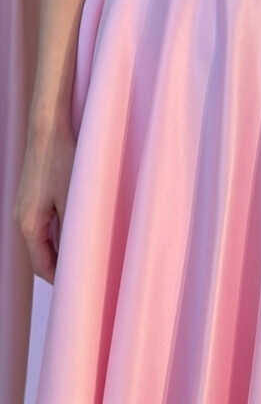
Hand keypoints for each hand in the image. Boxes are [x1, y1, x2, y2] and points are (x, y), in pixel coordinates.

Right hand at [14, 122, 75, 284]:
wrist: (47, 126)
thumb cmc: (61, 158)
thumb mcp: (73, 198)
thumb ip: (74, 230)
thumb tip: (79, 256)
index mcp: (29, 226)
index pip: (43, 267)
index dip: (62, 279)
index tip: (82, 285)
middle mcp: (21, 219)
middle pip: (41, 254)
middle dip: (63, 263)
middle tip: (89, 269)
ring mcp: (25, 205)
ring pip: (43, 237)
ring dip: (62, 244)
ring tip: (87, 248)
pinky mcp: (31, 193)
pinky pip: (43, 221)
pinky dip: (58, 228)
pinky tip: (77, 223)